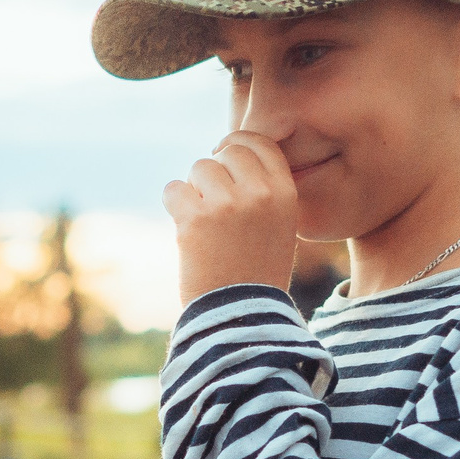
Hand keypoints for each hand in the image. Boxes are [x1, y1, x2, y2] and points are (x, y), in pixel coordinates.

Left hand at [165, 131, 299, 305]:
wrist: (240, 316)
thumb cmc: (256, 269)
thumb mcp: (277, 224)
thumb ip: (261, 188)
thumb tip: (227, 149)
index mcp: (285, 193)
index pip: (259, 142)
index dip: (237, 145)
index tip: (225, 159)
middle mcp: (259, 193)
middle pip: (227, 151)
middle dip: (215, 171)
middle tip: (212, 201)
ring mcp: (226, 204)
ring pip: (199, 168)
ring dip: (195, 189)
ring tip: (205, 223)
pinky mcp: (195, 218)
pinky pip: (174, 189)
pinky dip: (175, 206)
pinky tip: (187, 230)